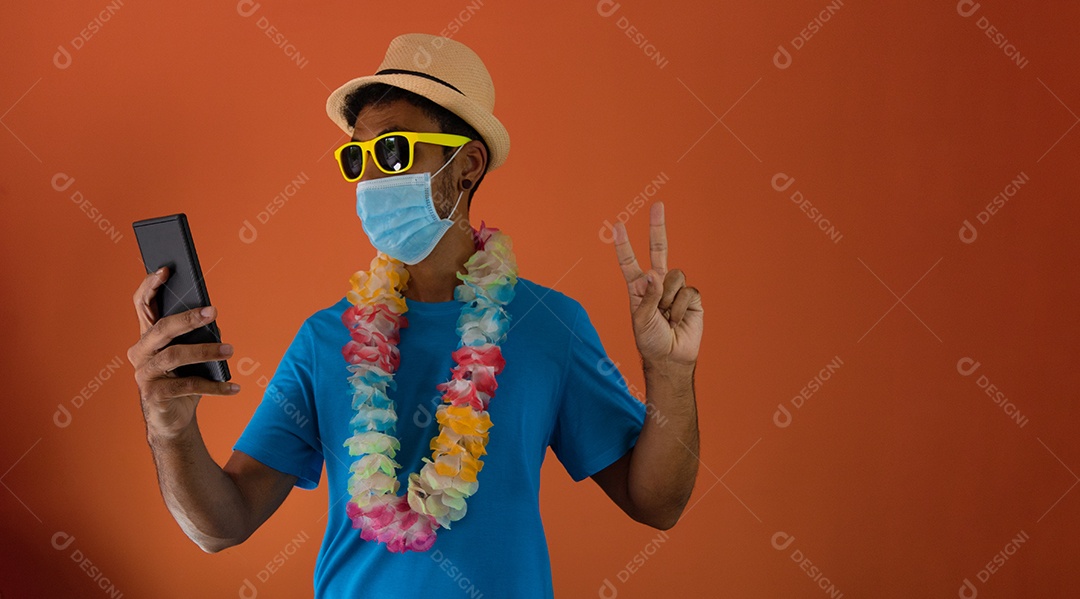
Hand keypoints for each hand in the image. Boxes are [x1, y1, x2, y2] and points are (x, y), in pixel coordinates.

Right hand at [127, 267, 238, 439]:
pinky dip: (214, 387)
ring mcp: (144, 374)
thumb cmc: (183, 378)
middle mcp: (140, 352)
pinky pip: (187, 386)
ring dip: (206, 351)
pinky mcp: (154, 394)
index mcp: (147, 336)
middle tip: (214, 311)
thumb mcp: (191, 354)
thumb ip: (196, 335)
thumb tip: (213, 319)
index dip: (150, 286)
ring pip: (174, 355)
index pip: (142, 305)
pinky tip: (234, 387)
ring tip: (230, 350)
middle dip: (187, 318)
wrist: (172, 418)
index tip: (166, 270)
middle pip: (161, 328)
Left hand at [612, 202, 702, 365]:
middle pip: (658, 250)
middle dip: (657, 228)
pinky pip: (687, 291)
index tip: (616, 225)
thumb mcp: (641, 320)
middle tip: (658, 205)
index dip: (623, 245)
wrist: (671, 358)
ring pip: (674, 275)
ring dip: (668, 298)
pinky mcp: (692, 298)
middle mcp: (657, 284)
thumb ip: (647, 296)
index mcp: (638, 289)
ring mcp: (675, 290)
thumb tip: (654, 274)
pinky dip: (681, 307)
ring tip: (666, 317)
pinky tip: (678, 319)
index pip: (630, 262)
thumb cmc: (651, 341)